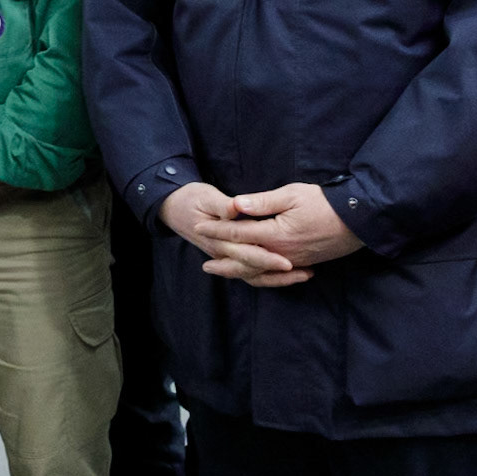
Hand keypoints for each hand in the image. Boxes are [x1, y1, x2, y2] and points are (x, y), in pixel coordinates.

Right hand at [160, 181, 304, 287]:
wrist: (172, 207)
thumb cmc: (191, 198)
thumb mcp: (205, 196)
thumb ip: (223, 205)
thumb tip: (237, 207)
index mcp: (218, 239)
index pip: (245, 252)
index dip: (266, 258)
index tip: (287, 262)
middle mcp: (222, 253)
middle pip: (252, 268)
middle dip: (279, 272)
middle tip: (305, 273)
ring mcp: (225, 257)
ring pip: (252, 276)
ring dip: (277, 279)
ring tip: (303, 275)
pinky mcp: (229, 257)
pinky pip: (249, 274)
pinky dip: (268, 276)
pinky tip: (287, 274)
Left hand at [191, 183, 363, 285]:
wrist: (359, 219)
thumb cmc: (325, 202)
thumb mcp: (292, 195)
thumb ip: (262, 202)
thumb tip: (236, 204)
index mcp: (274, 234)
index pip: (238, 233)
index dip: (217, 230)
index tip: (198, 227)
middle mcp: (281, 252)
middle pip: (244, 260)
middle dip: (223, 259)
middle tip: (204, 265)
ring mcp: (293, 260)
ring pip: (259, 272)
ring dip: (238, 272)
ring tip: (222, 272)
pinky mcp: (303, 263)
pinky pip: (275, 275)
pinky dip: (259, 276)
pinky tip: (252, 274)